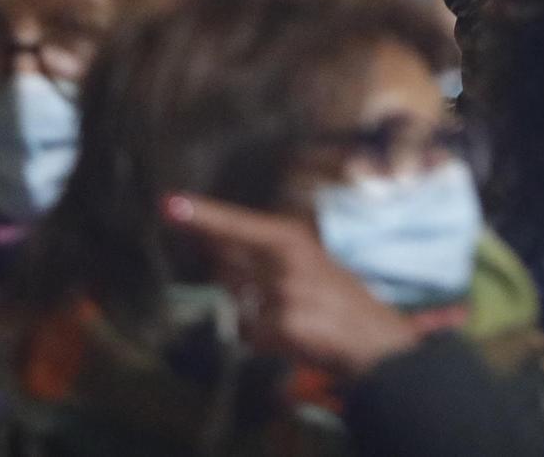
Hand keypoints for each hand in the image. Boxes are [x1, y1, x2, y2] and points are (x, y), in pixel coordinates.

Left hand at [163, 193, 415, 379]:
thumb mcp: (309, 263)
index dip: (202, 215)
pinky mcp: (282, 324)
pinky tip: (288, 337)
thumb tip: (219, 254)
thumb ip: (266, 257)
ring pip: (236, 301)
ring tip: (288, 316)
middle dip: (231, 276)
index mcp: (292, 239)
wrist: (375, 337)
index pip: (238, 224)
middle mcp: (283, 260)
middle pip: (227, 264)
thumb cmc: (340, 298)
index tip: (168, 205)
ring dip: (249, 312)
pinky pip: (248, 332)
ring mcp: (281, 293)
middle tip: (271, 289)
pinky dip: (260, 338)